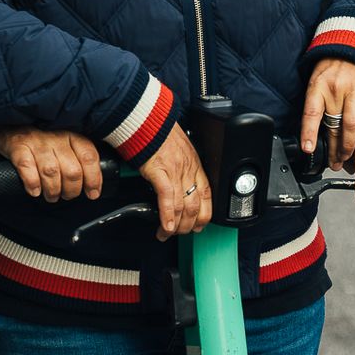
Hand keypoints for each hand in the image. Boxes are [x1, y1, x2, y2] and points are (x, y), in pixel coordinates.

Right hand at [0, 127, 103, 202]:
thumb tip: (92, 183)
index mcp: (72, 134)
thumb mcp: (62, 140)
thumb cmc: (39, 136)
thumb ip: (76, 156)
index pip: (89, 157)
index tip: (93, 193)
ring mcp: (37, 140)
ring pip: (52, 172)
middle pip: (72, 170)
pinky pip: (27, 167)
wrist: (8, 122)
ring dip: (53, 191)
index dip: (93, 179)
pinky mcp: (18, 145)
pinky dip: (32, 183)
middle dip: (71, 190)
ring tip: (51, 196)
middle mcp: (56, 136)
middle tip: (66, 195)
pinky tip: (34, 190)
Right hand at [137, 124, 210, 239]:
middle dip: (189, 226)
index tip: (198, 225)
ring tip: (167, 234)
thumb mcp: (179, 150)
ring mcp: (175, 171)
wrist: (147, 119)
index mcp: (194, 164)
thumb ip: (181, 167)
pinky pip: (167, 198)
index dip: (205, 215)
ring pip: (183, 206)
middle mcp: (188, 169)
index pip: (207, 195)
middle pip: (196, 206)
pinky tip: (165, 226)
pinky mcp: (159, 171)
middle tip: (180, 234)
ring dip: (176, 226)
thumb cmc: (159, 133)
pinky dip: (167, 215)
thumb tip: (178, 183)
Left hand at [300, 58, 354, 168]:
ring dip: (350, 144)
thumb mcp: (315, 83)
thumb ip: (315, 106)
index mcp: (317, 87)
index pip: (311, 113)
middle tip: (334, 163)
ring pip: (352, 123)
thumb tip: (311, 136)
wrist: (350, 46)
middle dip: (333, 149)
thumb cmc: (330, 71)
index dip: (309, 133)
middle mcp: (335, 88)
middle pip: (333, 125)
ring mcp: (354, 87)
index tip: (308, 149)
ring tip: (348, 157)